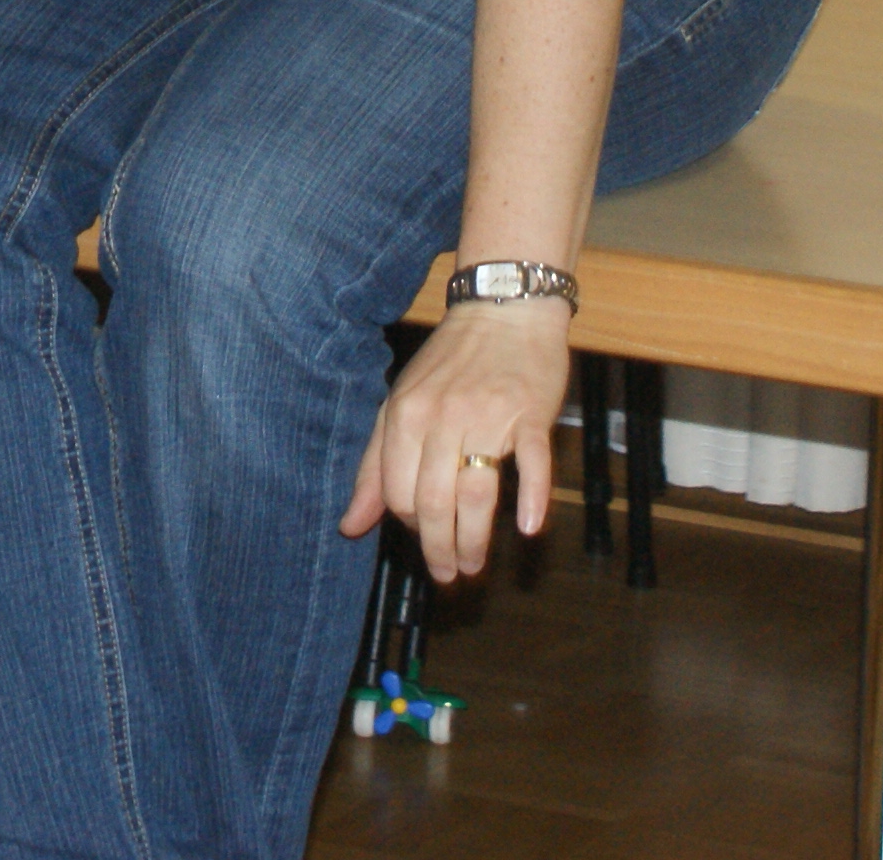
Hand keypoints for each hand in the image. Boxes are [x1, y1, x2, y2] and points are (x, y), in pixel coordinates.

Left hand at [337, 299, 572, 583]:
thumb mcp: (401, 404)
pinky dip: (532, 500)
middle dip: (439, 548)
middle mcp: (442, 418)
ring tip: (475, 564)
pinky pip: (531, 464)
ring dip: (474, 540)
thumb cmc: (450, 362)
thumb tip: (350, 526)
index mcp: (406, 415)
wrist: (504, 309)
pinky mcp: (530, 415)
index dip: (408, 525)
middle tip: (450, 573)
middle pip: (433, 502)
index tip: (423, 536)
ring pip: (476, 494)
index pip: (397, 493)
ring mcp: (489, 417)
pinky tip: (528, 529)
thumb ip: (374, 466)